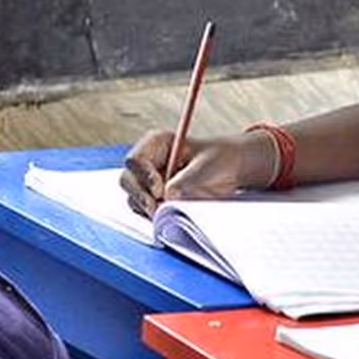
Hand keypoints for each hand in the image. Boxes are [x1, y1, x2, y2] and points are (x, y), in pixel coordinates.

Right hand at [120, 129, 275, 216]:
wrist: (231, 168)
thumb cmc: (219, 158)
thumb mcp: (206, 166)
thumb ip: (186, 180)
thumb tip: (167, 195)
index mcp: (156, 143)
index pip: (135, 160)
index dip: (143, 175)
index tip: (159, 190)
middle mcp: (147, 162)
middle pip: (128, 180)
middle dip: (141, 196)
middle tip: (157, 208)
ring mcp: (148, 181)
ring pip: (134, 198)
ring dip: (147, 208)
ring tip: (168, 212)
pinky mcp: (153, 198)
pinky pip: (144, 210)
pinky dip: (153, 215)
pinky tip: (168, 215)